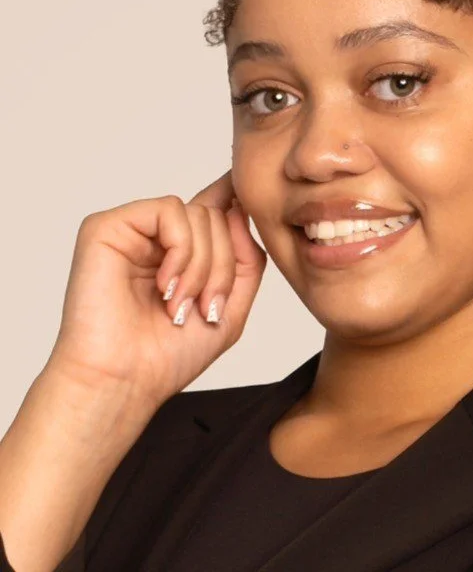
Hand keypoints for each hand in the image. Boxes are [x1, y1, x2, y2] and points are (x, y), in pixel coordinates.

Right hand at [45, 169, 266, 410]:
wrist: (124, 382)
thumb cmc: (168, 355)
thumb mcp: (231, 307)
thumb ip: (246, 259)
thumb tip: (242, 209)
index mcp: (184, 252)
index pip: (219, 207)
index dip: (240, 202)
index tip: (254, 204)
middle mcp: (158, 237)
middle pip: (218, 216)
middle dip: (224, 265)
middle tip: (204, 306)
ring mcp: (133, 230)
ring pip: (199, 212)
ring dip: (204, 266)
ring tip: (180, 304)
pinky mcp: (107, 226)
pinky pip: (170, 209)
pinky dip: (181, 249)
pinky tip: (165, 284)